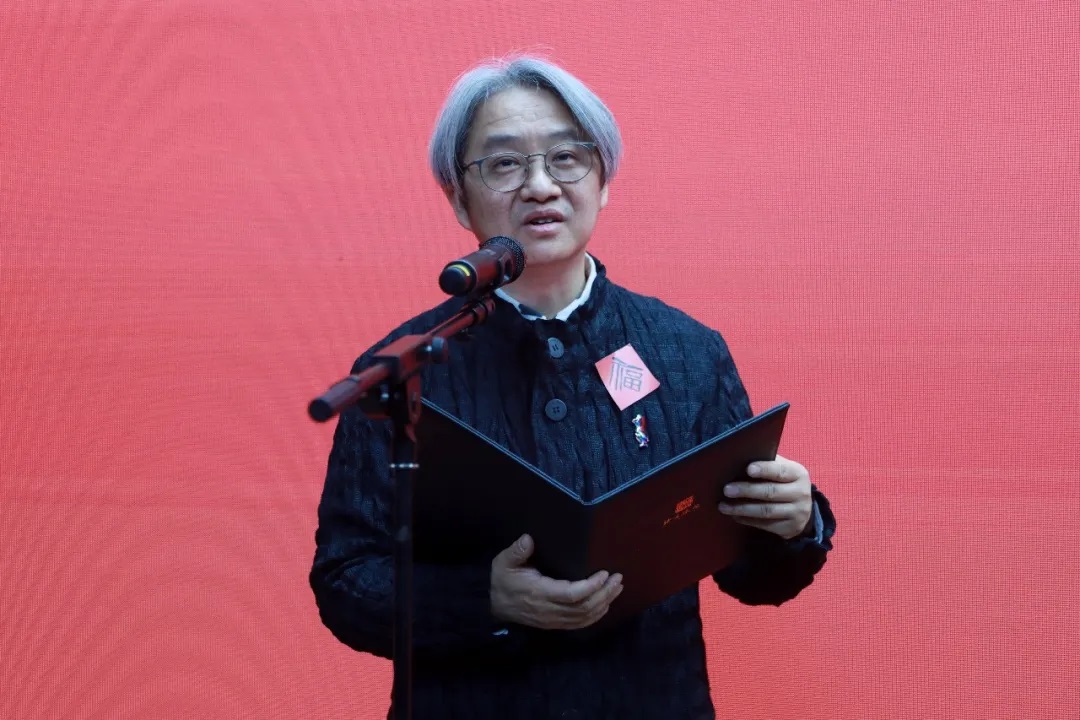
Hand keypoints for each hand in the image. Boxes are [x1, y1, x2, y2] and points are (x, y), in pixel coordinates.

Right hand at [490, 534, 622, 629]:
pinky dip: (596, 616)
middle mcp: (549, 610)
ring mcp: (553, 620)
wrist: (492, 604)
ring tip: (617, 588)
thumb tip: (529, 539)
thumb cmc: (502, 579)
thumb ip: (517, 551)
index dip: (591, 586)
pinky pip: (579, 624)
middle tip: (618, 578)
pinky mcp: (555, 624)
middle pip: (584, 608)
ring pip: (584, 617)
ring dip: (604, 603)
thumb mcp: (504, 562)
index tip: (604, 573)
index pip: (571, 595)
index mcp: (539, 593)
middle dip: (604, 594)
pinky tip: (605, 604)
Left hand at [718, 454, 812, 539]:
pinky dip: (747, 520)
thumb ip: (767, 464)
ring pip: (766, 511)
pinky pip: (765, 525)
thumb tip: (739, 458)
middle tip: (726, 490)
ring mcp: (797, 512)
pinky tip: (734, 515)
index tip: (748, 469)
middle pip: (771, 492)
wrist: (804, 509)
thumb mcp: (783, 470)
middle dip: (746, 490)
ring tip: (723, 506)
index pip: (780, 471)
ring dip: (742, 508)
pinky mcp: (790, 528)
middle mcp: (801, 493)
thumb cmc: (785, 482)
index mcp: (798, 474)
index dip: (764, 469)